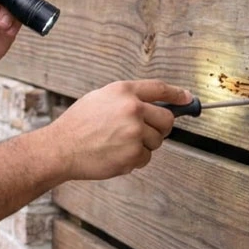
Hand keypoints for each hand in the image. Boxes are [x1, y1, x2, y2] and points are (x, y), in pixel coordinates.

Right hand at [43, 80, 191, 180]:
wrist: (60, 148)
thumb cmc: (76, 126)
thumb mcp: (99, 99)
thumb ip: (126, 99)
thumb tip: (153, 106)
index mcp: (123, 91)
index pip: (160, 89)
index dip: (178, 95)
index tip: (188, 99)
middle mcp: (132, 108)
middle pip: (167, 119)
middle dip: (161, 128)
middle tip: (146, 133)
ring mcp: (134, 131)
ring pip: (156, 141)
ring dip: (142, 146)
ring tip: (117, 144)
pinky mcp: (133, 152)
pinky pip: (146, 158)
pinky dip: (133, 160)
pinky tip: (114, 155)